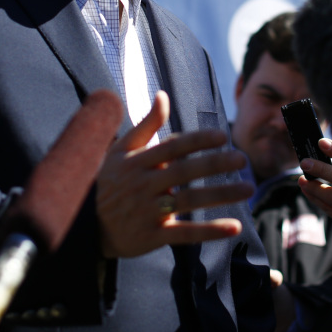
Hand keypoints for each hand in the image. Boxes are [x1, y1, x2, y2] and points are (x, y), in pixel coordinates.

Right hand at [96, 91, 253, 257]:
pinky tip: (234, 226)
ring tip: (248, 189)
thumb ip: (146, 124)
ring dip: (221, 194)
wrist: (82, 224)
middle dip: (215, 164)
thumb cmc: (108, 180)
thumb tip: (163, 95)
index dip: (197, 140)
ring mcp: (147, 211)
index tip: (222, 136)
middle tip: (242, 159)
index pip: (172, 147)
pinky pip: (184, 234)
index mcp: (138, 161)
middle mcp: (143, 184)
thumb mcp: (121, 150)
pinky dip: (209, 230)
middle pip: (185, 172)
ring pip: (189, 201)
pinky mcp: (151, 237)